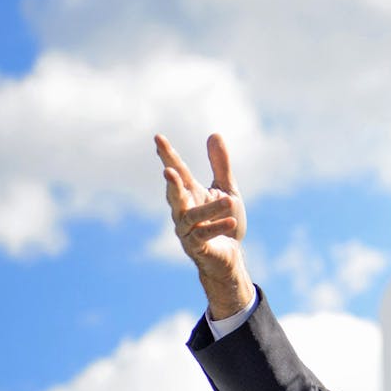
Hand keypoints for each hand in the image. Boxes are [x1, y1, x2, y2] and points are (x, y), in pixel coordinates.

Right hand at [155, 133, 254, 316]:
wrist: (228, 256)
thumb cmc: (225, 220)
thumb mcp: (227, 189)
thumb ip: (220, 164)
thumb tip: (213, 134)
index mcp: (190, 193)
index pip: (178, 171)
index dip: (168, 155)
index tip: (158, 137)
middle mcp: (183, 210)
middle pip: (175, 194)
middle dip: (172, 183)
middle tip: (168, 171)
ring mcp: (187, 230)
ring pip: (193, 217)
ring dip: (211, 209)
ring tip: (229, 201)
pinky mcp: (197, 246)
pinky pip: (205, 235)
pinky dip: (218, 227)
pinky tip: (231, 221)